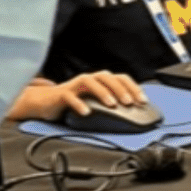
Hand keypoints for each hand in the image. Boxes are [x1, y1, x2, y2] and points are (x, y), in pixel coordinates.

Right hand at [8, 71, 145, 121]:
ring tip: (112, 104)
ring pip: (90, 82)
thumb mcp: (97, 101)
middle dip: (120, 89)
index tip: (143, 101)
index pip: (121, 78)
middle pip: (108, 77)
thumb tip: (136, 113)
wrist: (47, 102)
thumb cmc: (77, 101)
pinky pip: (70, 97)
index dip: (134, 87)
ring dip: (103, 92)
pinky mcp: (62, 93)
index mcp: (101, 80)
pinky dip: (79, 104)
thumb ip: (113, 103)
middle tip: (129, 102)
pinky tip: (86, 112)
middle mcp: (90, 79)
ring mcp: (75, 85)